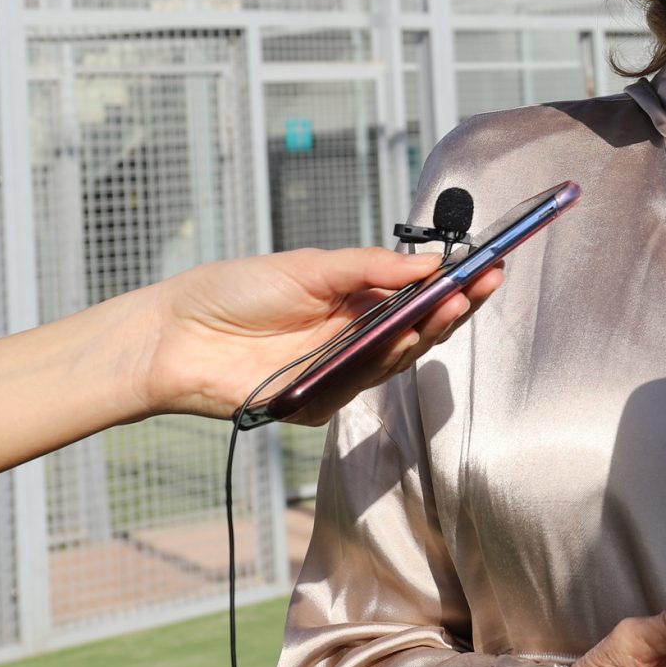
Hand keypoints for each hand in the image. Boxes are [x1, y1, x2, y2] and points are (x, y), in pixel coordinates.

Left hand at [132, 247, 502, 422]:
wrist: (175, 333)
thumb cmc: (234, 291)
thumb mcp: (311, 267)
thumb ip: (371, 267)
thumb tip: (428, 263)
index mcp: (353, 302)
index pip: (417, 297)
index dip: (454, 287)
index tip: (489, 270)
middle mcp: (350, 339)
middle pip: (416, 332)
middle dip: (451, 311)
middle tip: (479, 290)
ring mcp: (335, 374)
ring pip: (394, 362)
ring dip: (423, 334)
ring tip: (446, 307)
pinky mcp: (314, 403)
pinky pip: (356, 386)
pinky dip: (377, 363)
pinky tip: (395, 340)